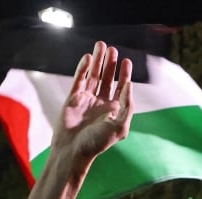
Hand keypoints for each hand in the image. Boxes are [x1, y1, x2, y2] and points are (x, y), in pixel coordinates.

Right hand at [53, 41, 132, 163]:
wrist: (72, 150)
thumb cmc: (97, 142)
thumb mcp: (120, 127)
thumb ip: (127, 106)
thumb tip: (129, 85)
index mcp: (114, 111)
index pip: (121, 88)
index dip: (124, 74)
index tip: (127, 61)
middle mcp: (101, 104)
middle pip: (108, 79)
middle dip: (110, 64)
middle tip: (113, 50)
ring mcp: (87, 100)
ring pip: (93, 76)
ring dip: (98, 62)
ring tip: (101, 46)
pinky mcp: (73, 98)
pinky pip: (79, 80)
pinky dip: (83, 68)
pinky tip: (88, 58)